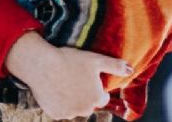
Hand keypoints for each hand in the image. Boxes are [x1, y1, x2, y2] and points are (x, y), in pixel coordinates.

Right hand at [5, 32, 132, 119]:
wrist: (41, 65)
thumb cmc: (69, 60)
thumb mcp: (95, 59)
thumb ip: (115, 66)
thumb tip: (130, 70)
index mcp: (97, 98)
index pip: (102, 98)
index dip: (95, 87)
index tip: (86, 78)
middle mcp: (85, 110)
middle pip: (88, 104)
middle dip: (83, 95)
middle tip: (73, 79)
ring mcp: (69, 113)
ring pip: (73, 108)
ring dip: (71, 100)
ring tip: (62, 83)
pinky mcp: (55, 113)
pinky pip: (60, 110)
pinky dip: (58, 103)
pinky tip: (54, 89)